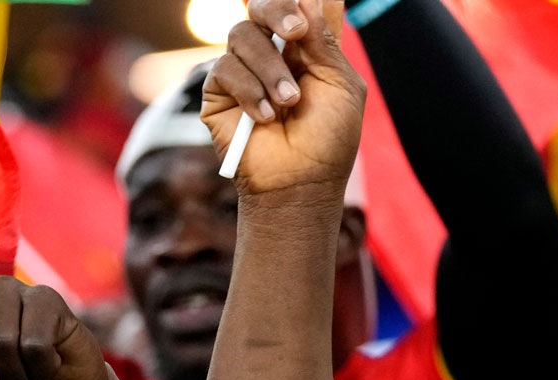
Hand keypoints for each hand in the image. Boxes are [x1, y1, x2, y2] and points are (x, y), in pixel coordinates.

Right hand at [203, 0, 366, 198]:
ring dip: (270, 69)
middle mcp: (270, 52)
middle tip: (294, 32)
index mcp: (302, 45)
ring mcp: (242, 71)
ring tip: (288, 103)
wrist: (301, 183)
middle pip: (260, 6)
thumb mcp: (340, 83)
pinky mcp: (217, 93)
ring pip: (242, 36)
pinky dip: (249, 91)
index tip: (304, 18)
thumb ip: (324, 40)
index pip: (293, 6)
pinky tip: (265, 117)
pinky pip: (224, 69)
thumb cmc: (328, 139)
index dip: (293, 2)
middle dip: (277, 10)